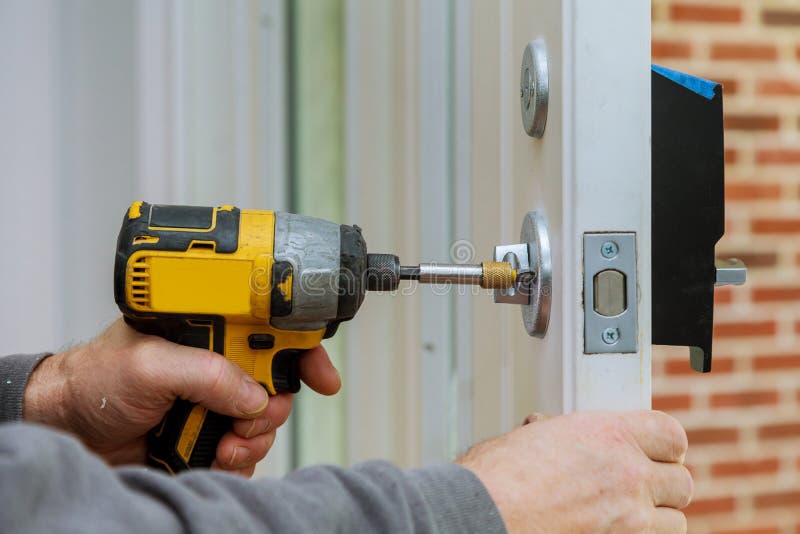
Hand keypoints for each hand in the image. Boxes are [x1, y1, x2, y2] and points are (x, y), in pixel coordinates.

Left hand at [22, 318, 340, 475]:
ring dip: (252, 437)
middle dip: (274, 404)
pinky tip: (213, 457)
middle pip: (277, 381)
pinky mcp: (208, 436)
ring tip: (223, 443)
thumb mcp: (149, 365)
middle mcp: (217, 363)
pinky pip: (245, 451)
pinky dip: (237, 460)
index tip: (321, 375)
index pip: (270, 329)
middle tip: (252, 418)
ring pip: (264, 421)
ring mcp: (214, 402)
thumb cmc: (95, 380)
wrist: (68, 431)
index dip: (303, 348)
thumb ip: (205, 374)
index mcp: (209, 330)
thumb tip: (255, 395)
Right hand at [458, 411, 691, 532]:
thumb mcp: (532, 437)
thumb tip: (552, 432)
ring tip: (628, 516)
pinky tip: (612, 530)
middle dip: (663, 485)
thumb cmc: (498, 476)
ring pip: (675, 521)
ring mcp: (630, 519)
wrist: (485, 514)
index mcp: (610, 434)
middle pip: (681, 482)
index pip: (672, 434)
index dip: (665, 445)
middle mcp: (629, 474)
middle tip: (640, 486)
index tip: (655, 452)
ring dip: (655, 518)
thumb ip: (559, 434)